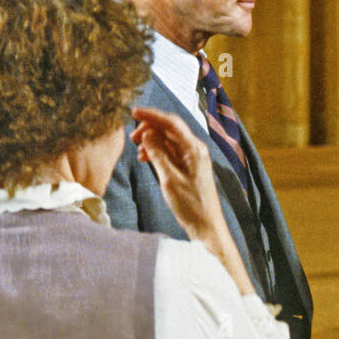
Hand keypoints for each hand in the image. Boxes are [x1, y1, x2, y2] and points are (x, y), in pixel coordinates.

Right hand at [130, 106, 253, 293]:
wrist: (206, 226)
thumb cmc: (191, 205)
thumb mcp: (169, 180)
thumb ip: (159, 154)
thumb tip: (148, 134)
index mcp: (194, 149)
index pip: (172, 123)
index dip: (152, 115)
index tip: (133, 112)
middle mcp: (195, 150)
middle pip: (170, 129)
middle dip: (150, 128)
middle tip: (132, 138)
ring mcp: (192, 158)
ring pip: (169, 140)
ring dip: (152, 141)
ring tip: (137, 150)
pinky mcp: (188, 167)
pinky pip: (170, 152)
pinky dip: (157, 151)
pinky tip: (146, 158)